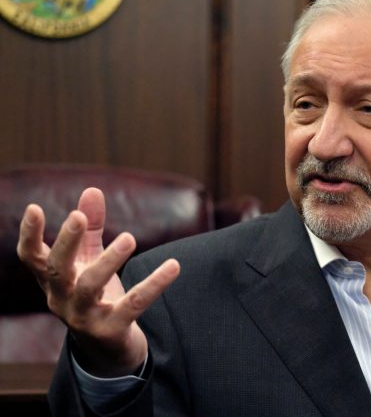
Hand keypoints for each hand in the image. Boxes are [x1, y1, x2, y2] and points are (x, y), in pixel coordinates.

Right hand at [17, 188, 179, 376]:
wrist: (108, 349)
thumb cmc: (96, 296)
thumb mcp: (90, 262)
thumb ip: (91, 229)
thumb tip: (92, 189)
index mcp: (53, 281)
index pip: (31, 257)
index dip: (28, 234)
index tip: (34, 208)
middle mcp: (61, 299)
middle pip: (55, 269)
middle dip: (66, 242)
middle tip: (79, 217)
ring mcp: (83, 317)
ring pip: (89, 286)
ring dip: (108, 260)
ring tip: (129, 237)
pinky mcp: (111, 330)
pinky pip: (134, 305)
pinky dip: (154, 284)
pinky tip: (173, 266)